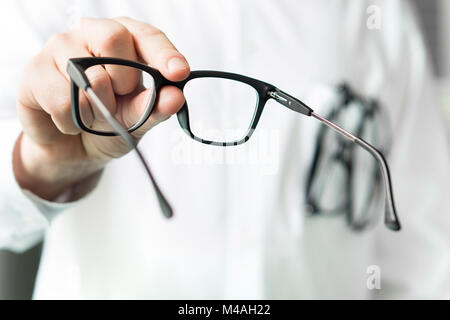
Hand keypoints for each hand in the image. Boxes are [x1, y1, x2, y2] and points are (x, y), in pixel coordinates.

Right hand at [14, 17, 188, 199]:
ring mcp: (59, 48)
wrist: (72, 148)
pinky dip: (74, 122)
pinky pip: (64, 100)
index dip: (163, 52)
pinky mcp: (35, 71)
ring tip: (92, 114)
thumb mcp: (137, 119)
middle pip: (113, 37)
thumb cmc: (108, 124)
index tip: (179, 72)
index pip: (146, 35)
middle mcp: (89, 34)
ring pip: (89, 75)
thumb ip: (155, 107)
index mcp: (122, 39)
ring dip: (98, 110)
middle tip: (119, 99)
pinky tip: (71, 121)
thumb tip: (175, 96)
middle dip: (124, 81)